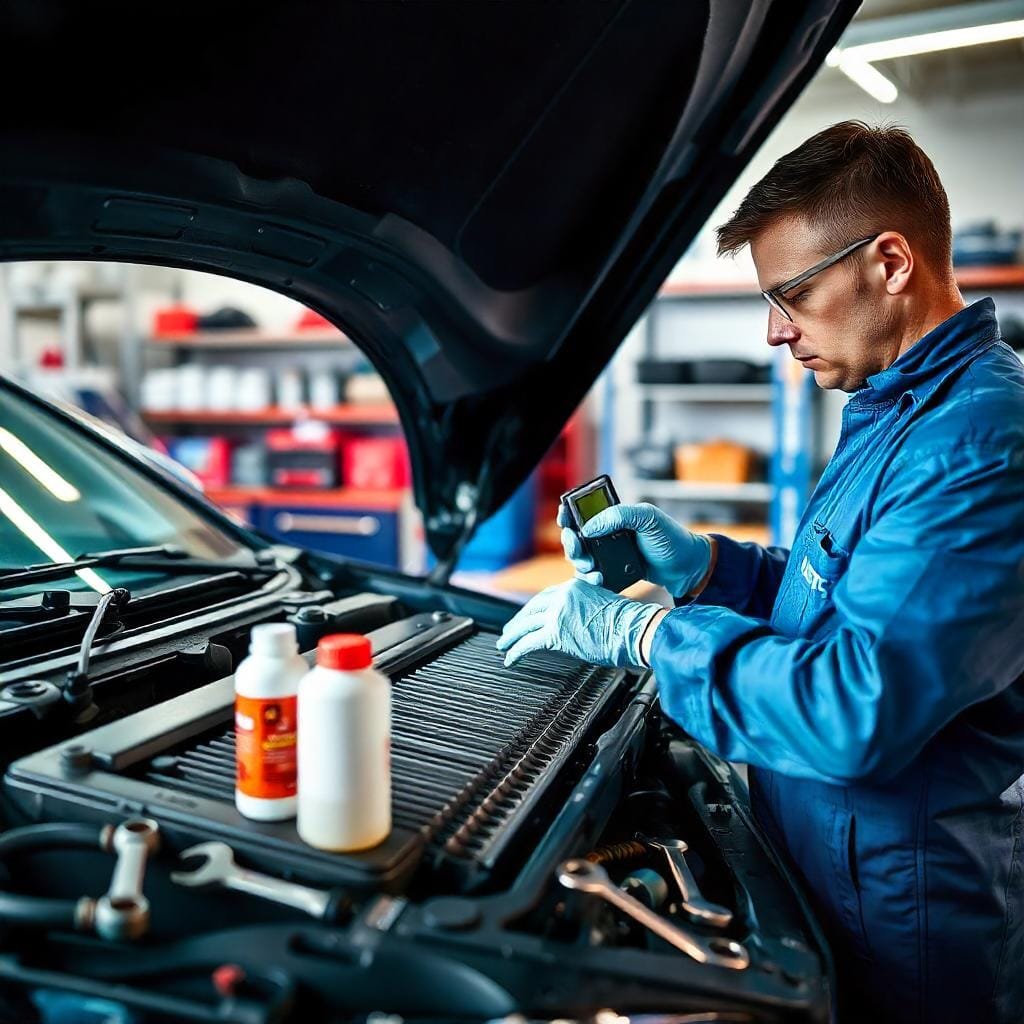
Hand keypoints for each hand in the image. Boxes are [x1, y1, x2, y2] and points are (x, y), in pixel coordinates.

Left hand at [496, 578, 662, 667]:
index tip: (527, 617)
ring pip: (526, 624)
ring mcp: (558, 612)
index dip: (533, 609)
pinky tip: (511, 658)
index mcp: (574, 586)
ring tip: (504, 645)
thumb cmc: (628, 624)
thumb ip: (583, 609)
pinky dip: (517, 651)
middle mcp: (563, 595)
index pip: (546, 597)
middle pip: (532, 608)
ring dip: (512, 636)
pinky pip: (529, 642)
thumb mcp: (602, 606)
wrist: (636, 630)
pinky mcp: (556, 632)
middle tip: (508, 632)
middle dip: (518, 622)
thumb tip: (575, 624)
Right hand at [559, 502, 710, 597]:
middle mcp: (608, 535)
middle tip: (578, 547)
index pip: (583, 512)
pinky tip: (598, 578)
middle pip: (575, 537)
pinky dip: (589, 579)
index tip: (564, 518)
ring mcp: (609, 555)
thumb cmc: (671, 538)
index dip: (568, 514)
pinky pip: (592, 577)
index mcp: (614, 516)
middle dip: (572, 543)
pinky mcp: (613, 574)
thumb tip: (589, 528)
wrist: (687, 568)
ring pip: (580, 559)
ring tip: (592, 567)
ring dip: (580, 562)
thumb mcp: (648, 518)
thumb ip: (618, 515)